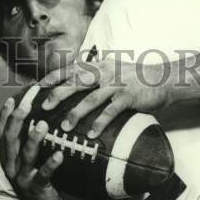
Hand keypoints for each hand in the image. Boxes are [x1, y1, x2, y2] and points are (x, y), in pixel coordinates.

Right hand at [0, 95, 63, 199]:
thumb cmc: (38, 182)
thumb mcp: (28, 163)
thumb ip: (28, 144)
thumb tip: (38, 118)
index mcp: (7, 159)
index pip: (1, 133)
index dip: (5, 116)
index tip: (12, 99)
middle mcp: (11, 168)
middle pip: (10, 140)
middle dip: (17, 120)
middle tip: (26, 104)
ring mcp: (23, 179)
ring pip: (25, 156)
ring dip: (33, 139)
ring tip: (42, 124)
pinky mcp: (37, 189)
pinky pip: (43, 175)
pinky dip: (51, 165)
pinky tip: (60, 155)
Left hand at [37, 54, 173, 137]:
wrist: (162, 77)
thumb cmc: (133, 78)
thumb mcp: (110, 71)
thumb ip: (92, 77)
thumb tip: (72, 88)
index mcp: (97, 65)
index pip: (69, 69)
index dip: (52, 78)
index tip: (36, 88)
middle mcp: (104, 72)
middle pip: (75, 83)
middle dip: (58, 95)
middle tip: (43, 108)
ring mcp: (116, 84)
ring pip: (91, 99)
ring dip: (76, 113)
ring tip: (65, 127)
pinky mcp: (128, 97)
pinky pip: (111, 111)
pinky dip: (100, 123)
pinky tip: (92, 134)